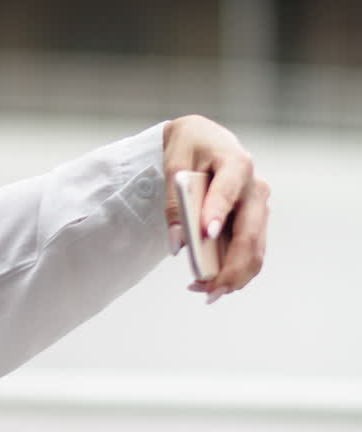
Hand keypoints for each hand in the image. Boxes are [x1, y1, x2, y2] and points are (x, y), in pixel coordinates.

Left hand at [162, 115, 269, 302]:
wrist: (205, 140)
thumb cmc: (189, 147)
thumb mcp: (174, 163)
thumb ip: (175, 202)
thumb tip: (179, 242)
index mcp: (236, 164)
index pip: (227, 192)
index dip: (217, 213)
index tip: (207, 234)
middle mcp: (255, 188)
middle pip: (249, 234)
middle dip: (230, 267)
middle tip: (206, 290)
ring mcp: (258, 206)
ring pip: (255, 250)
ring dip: (233, 276)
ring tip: (205, 292)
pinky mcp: (254, 220)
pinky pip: (250, 251)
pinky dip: (234, 271)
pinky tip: (212, 283)